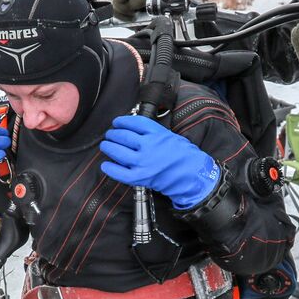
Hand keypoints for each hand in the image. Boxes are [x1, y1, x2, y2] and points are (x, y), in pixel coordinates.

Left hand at [99, 115, 220, 209]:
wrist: (192, 175)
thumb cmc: (183, 155)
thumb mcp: (169, 135)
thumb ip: (152, 131)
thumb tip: (132, 128)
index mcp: (156, 134)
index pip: (133, 123)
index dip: (122, 121)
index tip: (117, 122)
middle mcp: (148, 146)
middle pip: (123, 136)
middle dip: (113, 134)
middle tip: (110, 134)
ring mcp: (143, 162)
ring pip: (117, 152)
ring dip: (108, 147)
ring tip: (106, 145)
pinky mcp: (139, 177)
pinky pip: (119, 172)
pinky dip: (110, 168)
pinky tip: (106, 165)